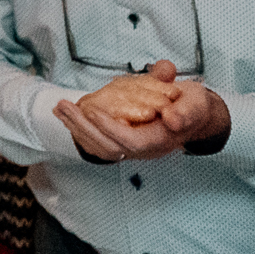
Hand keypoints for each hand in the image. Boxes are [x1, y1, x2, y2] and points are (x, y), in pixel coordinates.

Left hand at [54, 61, 230, 160]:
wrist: (194, 115)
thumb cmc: (192, 105)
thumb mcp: (195, 103)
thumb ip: (186, 110)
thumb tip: (173, 119)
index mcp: (161, 141)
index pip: (131, 142)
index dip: (110, 128)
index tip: (91, 110)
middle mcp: (144, 150)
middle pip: (109, 147)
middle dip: (83, 127)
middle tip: (64, 105)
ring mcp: (132, 148)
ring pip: (99, 147)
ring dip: (76, 127)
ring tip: (59, 108)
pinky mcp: (123, 142)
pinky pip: (97, 142)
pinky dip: (79, 129)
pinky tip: (65, 115)